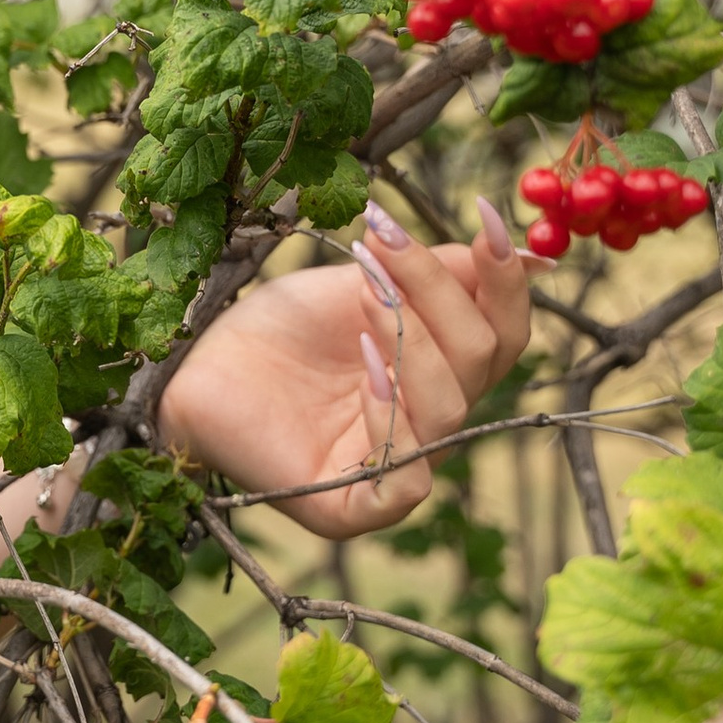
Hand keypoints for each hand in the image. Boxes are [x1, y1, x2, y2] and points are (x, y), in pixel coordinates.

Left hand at [156, 197, 530, 543]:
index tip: (483, 213)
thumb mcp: (364, 285)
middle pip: (480, 359)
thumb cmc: (280, 329)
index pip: (505, 332)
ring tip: (363, 295)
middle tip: (380, 246)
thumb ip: (439, 273)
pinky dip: (391, 418)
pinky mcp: (352, 509)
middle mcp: (432, 425)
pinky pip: (404, 479)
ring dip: (409, 339)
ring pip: (449, 409)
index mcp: (445, 373)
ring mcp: (396, 469)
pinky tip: (365, 367)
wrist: (197, 366)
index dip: (504, 277)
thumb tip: (525, 253)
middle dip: (436, 292)